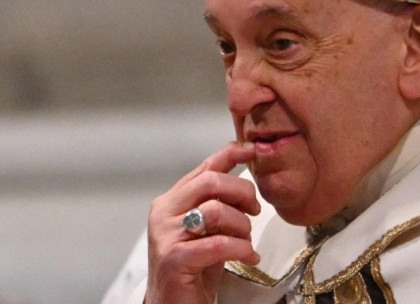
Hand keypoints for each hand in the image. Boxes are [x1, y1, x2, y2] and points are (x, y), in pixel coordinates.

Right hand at [145, 141, 260, 303]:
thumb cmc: (194, 269)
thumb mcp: (208, 230)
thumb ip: (218, 206)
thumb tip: (246, 182)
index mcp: (172, 201)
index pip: (203, 167)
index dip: (230, 154)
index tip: (252, 150)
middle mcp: (164, 213)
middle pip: (210, 181)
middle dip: (241, 191)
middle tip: (256, 210)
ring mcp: (166, 235)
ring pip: (216, 210)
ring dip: (242, 225)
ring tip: (247, 241)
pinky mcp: (174, 258)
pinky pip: (219, 243)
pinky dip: (241, 249)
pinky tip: (248, 257)